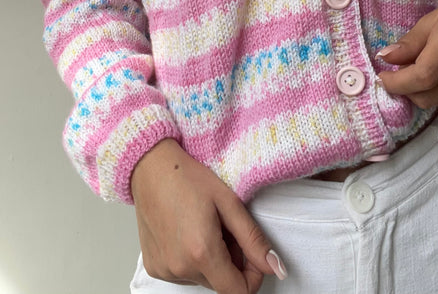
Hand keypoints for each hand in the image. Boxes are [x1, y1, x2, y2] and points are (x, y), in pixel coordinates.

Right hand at [131, 139, 287, 293]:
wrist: (151, 167)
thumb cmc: (188, 177)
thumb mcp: (229, 203)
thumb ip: (254, 240)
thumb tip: (276, 267)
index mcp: (201, 253)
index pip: (238, 292)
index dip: (253, 275)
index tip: (252, 252)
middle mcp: (180, 269)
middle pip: (221, 284)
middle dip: (232, 262)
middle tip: (227, 228)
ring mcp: (164, 270)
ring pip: (203, 279)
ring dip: (212, 261)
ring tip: (206, 226)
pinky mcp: (153, 267)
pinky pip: (183, 274)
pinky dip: (192, 259)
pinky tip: (188, 231)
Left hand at [377, 0, 437, 113]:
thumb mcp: (434, 18)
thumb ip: (409, 42)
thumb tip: (385, 58)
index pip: (423, 75)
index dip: (398, 83)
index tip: (385, 79)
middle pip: (432, 94)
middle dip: (409, 91)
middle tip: (404, 79)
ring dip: (430, 94)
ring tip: (431, 75)